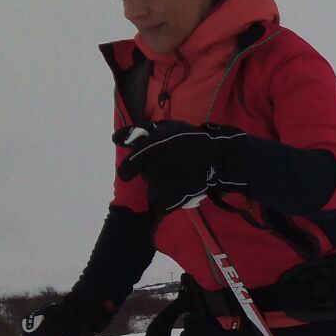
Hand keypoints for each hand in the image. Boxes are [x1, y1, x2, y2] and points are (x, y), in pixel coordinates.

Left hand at [114, 122, 251, 211]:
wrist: (220, 155)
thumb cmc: (188, 140)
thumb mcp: (166, 129)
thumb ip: (140, 133)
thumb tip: (115, 139)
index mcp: (162, 142)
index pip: (137, 159)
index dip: (129, 169)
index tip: (126, 175)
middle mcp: (169, 159)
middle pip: (147, 177)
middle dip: (151, 176)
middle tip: (162, 172)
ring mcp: (179, 177)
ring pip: (153, 193)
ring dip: (156, 192)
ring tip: (166, 185)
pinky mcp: (187, 192)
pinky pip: (165, 205)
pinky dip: (162, 206)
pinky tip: (164, 203)